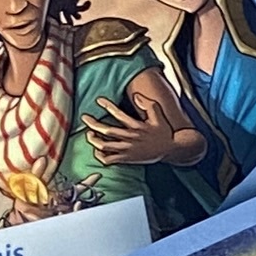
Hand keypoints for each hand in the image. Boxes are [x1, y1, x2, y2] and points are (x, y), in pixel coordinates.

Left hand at [82, 70, 203, 167]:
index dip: (107, 106)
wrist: (170, 150)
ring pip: (105, 146)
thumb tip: (136, 95)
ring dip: (94, 140)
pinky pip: (109, 160)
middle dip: (93, 124)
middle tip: (85, 118)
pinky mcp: (127, 159)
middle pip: (107, 132)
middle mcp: (131, 139)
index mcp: (137, 127)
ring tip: (89, 134)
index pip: (119, 115)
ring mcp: (127, 151)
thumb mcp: (159, 116)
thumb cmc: (164, 132)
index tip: (98, 100)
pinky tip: (97, 150)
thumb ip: (148, 104)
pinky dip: (100, 156)